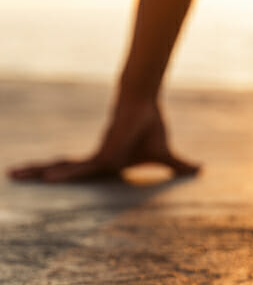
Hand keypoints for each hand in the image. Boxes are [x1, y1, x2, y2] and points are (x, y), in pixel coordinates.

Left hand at [7, 97, 198, 182]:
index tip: (42, 180)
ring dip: (37, 172)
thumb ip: (177, 167)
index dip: (60, 175)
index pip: (77, 172)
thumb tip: (201, 170)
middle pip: (60, 169)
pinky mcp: (104, 154)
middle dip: (35, 173)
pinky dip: (65, 174)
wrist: (145, 105)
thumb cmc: (151, 127)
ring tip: (12, 174)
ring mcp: (96, 157)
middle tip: (11, 175)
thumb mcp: (164, 155)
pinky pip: (82, 169)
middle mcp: (94, 160)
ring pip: (62, 168)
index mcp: (104, 163)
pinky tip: (48, 179)